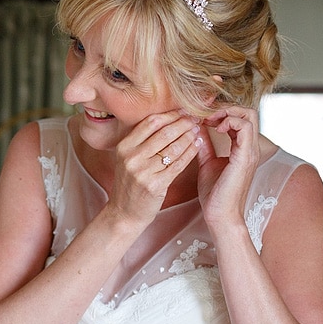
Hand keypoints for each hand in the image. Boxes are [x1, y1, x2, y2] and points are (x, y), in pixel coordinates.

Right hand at [106, 111, 200, 225]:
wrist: (124, 212)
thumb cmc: (130, 183)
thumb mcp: (127, 158)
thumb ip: (142, 140)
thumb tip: (167, 118)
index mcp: (124, 146)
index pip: (151, 122)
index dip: (170, 114)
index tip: (184, 110)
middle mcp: (131, 157)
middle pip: (164, 133)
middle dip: (184, 123)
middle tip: (196, 118)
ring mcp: (143, 172)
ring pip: (173, 148)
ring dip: (189, 136)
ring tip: (198, 130)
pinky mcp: (155, 185)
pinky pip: (178, 164)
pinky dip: (190, 152)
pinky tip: (197, 145)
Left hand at [195, 105, 261, 227]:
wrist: (220, 215)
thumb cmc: (215, 194)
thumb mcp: (207, 162)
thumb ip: (205, 145)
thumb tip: (197, 128)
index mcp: (242, 149)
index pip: (240, 118)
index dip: (222, 112)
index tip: (202, 116)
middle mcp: (249, 148)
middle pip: (248, 112)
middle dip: (226, 107)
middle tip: (206, 115)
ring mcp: (249, 151)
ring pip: (249, 115)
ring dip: (227, 112)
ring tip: (210, 121)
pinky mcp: (245, 157)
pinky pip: (244, 128)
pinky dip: (229, 121)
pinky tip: (214, 129)